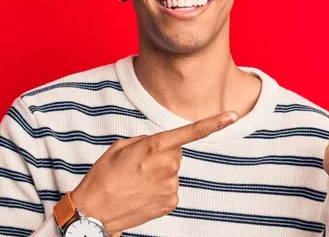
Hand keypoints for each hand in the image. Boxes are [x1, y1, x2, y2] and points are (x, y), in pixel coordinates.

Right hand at [71, 111, 238, 234]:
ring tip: (136, 181)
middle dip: (162, 155)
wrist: (95, 212)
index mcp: (155, 146)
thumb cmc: (104, 176)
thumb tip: (159, 144)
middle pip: (176, 152)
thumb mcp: (120, 147)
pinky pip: (170, 187)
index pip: (191, 132)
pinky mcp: (171, 201)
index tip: (233, 116)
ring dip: (159, 173)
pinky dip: (159, 189)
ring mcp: (172, 185)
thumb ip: (146, 140)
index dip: (215, 123)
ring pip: (172, 171)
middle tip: (138, 165)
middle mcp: (168, 165)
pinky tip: (142, 193)